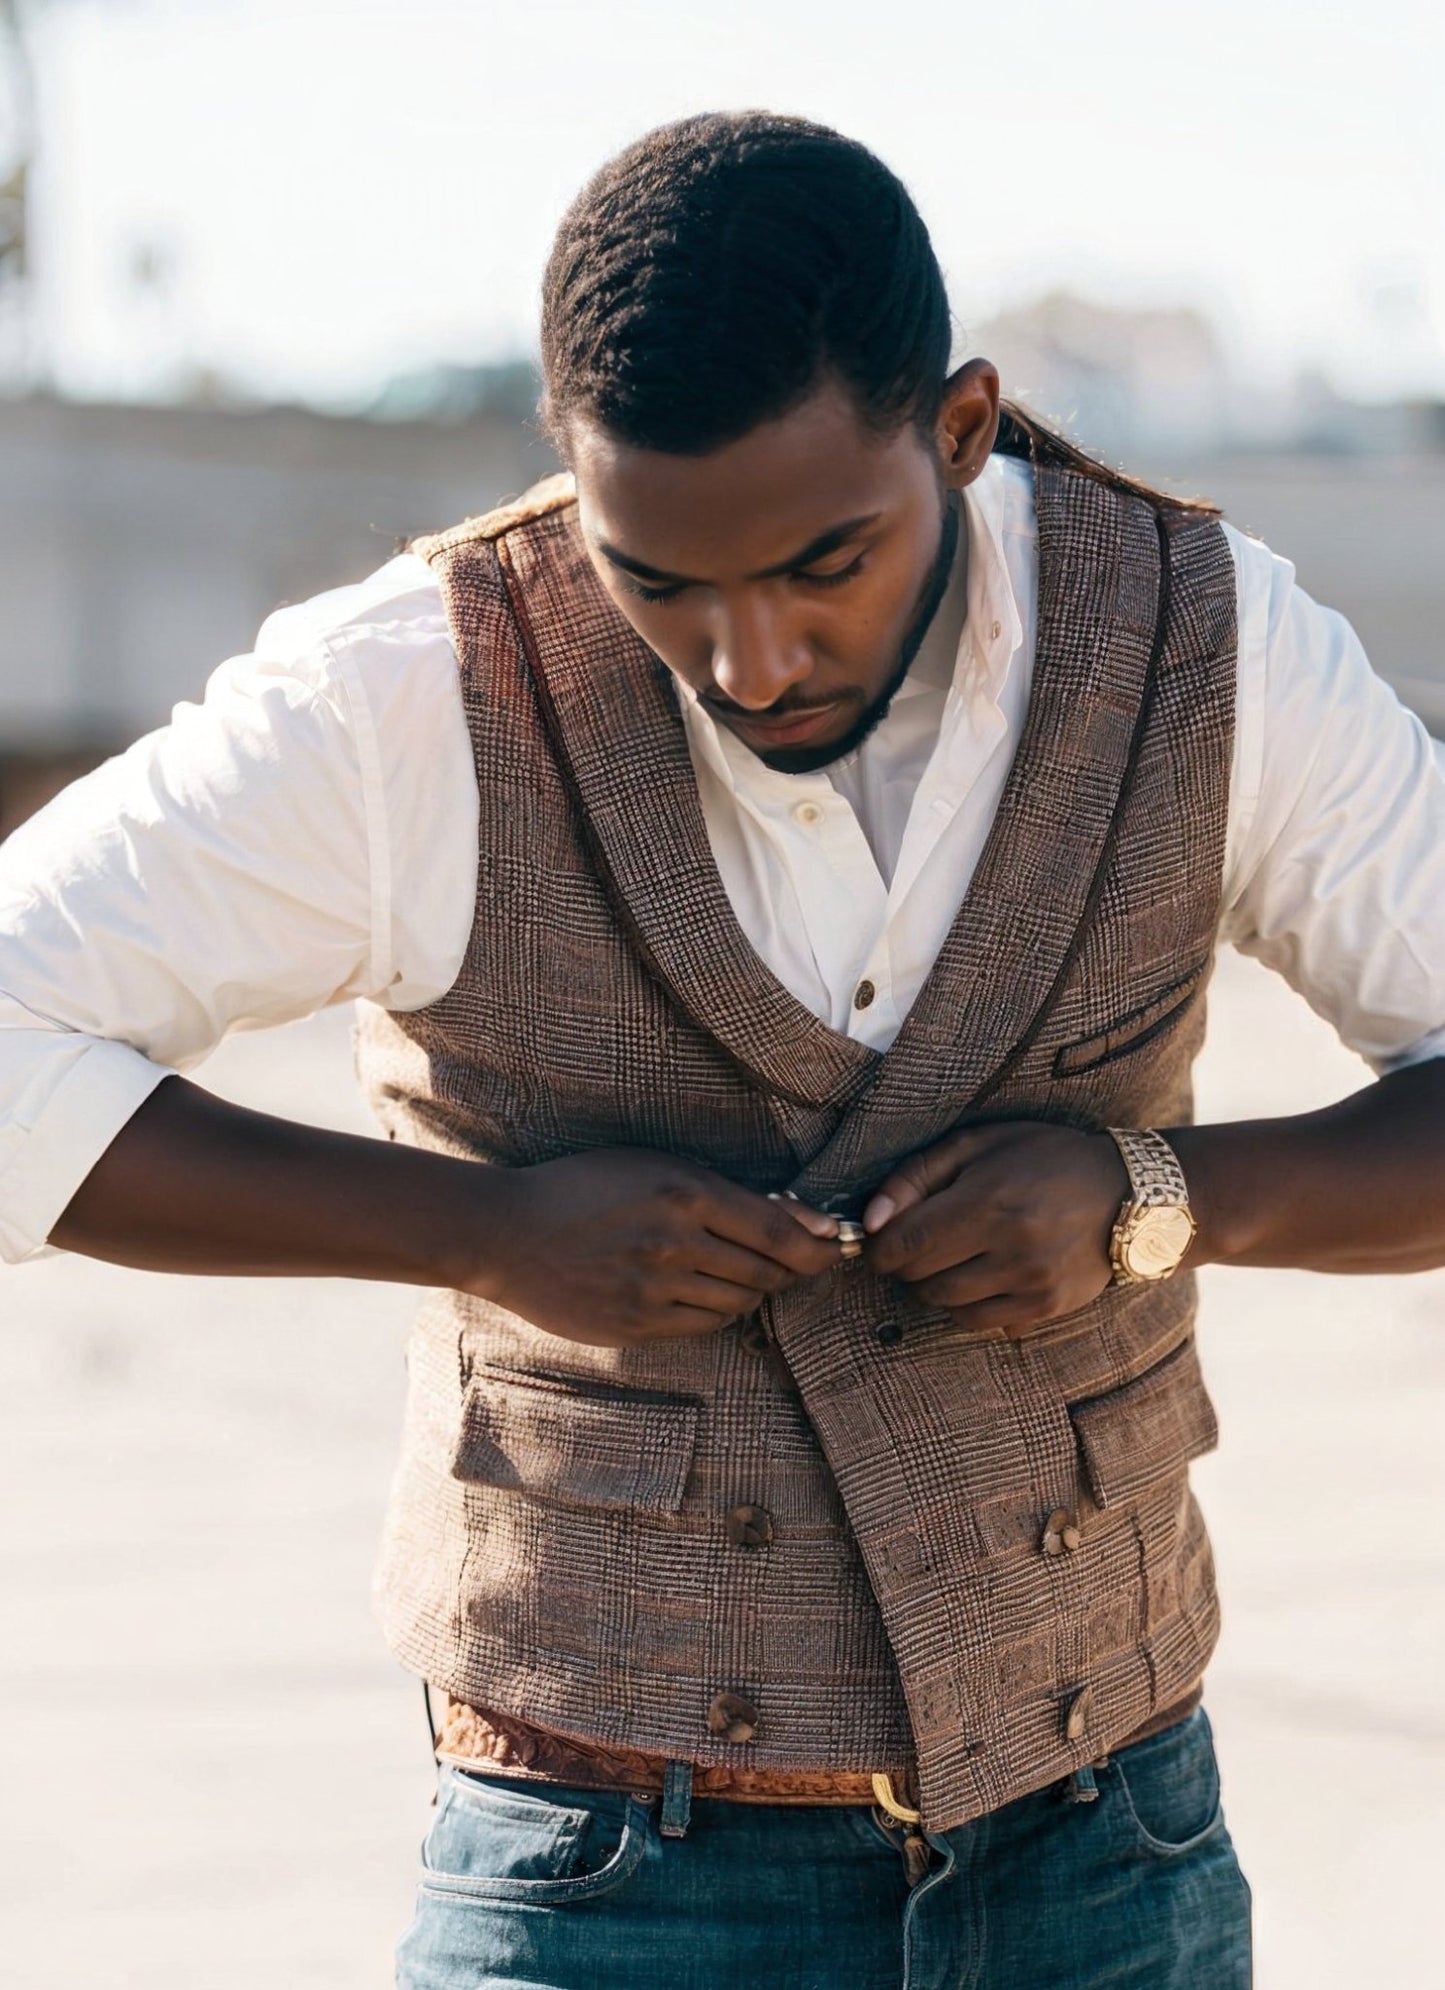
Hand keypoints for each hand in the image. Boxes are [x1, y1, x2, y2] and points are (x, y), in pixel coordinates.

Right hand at [472, 1148, 841, 1347]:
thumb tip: (795, 1217)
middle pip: (769, 1271)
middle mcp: (677, 1242)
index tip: (840, 1245)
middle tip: (802, 1262)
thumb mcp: (652, 1165)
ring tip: (745, 1273)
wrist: (507, 1233)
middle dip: (794, 1269)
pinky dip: (719, 1310)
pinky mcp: (637, 1325)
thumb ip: (719, 1191)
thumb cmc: (583, 1187)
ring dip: (755, 1290)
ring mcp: (656, 1289)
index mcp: (686, 1192)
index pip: (781, 1230)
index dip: (821, 1243)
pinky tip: (708, 1292)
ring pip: (741, 1301)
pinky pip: (705, 1325)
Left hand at [861, 1122, 1127, 1337]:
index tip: (881, 1239)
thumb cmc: (1042, 1158)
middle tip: (923, 1241)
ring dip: (935, 1285)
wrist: (1126, 1192)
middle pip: (920, 1278)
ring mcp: (1030, 1283)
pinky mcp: (1047, 1308)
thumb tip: (869, 1222)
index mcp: (987, 1200)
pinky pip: (979, 1323)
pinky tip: (981, 1276)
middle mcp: (1010, 1247)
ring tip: (955, 1256)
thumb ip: (915, 1178)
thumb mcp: (977, 1145)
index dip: (880, 1248)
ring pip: (946, 1305)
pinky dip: (966, 1305)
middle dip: (908, 1263)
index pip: (904, 1244)